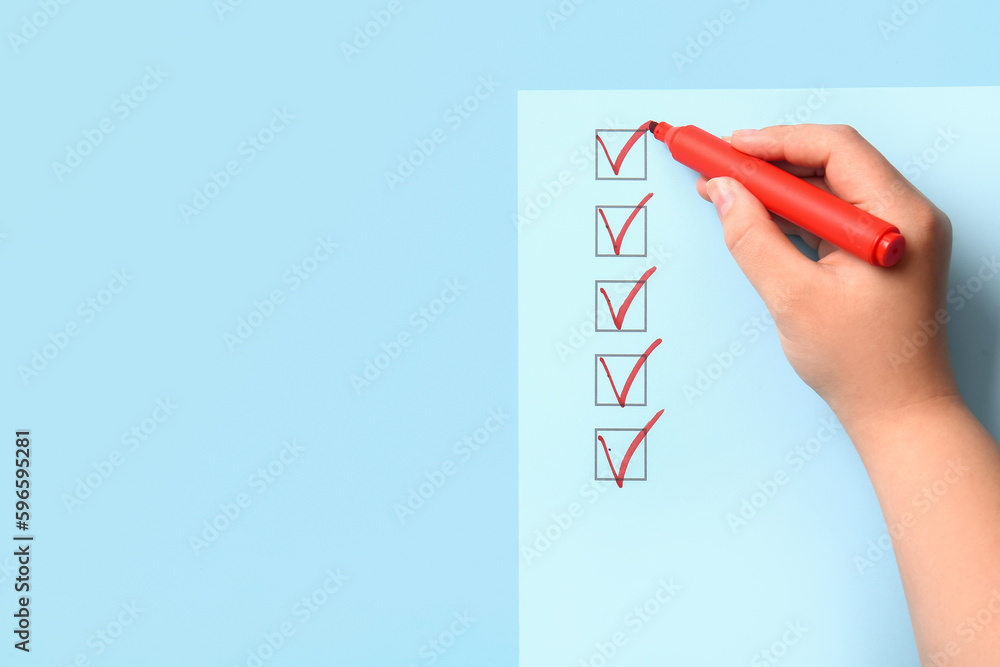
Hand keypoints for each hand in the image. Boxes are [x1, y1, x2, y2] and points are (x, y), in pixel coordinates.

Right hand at [697, 124, 958, 429]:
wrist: (899, 413)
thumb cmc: (859, 364)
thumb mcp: (793, 297)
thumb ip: (752, 238)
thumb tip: (722, 192)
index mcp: (899, 218)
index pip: (836, 150)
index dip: (775, 143)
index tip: (727, 149)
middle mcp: (906, 215)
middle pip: (833, 162)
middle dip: (771, 161)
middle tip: (719, 163)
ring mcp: (895, 233)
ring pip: (829, 187)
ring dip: (778, 186)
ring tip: (727, 188)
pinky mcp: (879, 251)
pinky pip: (832, 215)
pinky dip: (793, 212)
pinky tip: (757, 216)